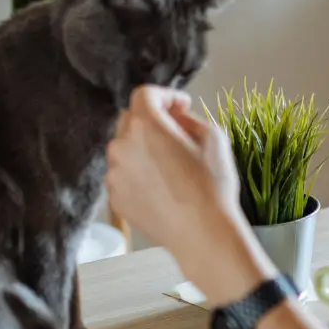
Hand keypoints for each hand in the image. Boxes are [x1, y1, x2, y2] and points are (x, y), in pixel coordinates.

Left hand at [105, 86, 276, 304]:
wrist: (202, 234)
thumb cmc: (212, 186)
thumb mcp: (214, 138)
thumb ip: (188, 119)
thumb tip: (175, 118)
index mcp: (145, 126)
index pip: (144, 94)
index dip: (165, 96)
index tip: (181, 106)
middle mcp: (121, 146)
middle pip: (130, 119)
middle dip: (152, 121)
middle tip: (177, 133)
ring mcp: (115, 174)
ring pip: (125, 149)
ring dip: (144, 148)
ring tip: (171, 165)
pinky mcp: (115, 197)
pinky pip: (124, 175)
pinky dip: (139, 173)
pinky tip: (163, 186)